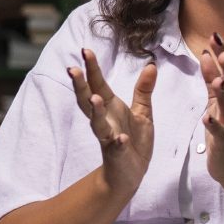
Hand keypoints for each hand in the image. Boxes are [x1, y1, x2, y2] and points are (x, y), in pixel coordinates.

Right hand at [71, 48, 155, 196]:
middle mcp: (105, 120)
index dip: (92, 69)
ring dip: (95, 111)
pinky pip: (116, 148)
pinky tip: (120, 139)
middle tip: (72, 70)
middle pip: (88, 100)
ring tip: (95, 98)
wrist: (131, 173)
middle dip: (81, 86)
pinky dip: (117, 143)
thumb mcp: (142, 112)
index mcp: (110, 107)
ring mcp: (109, 138)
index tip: (85, 50)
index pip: (98, 84)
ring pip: (98, 124)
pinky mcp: (117, 155)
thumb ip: (144, 90)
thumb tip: (151, 65)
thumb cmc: (134, 140)